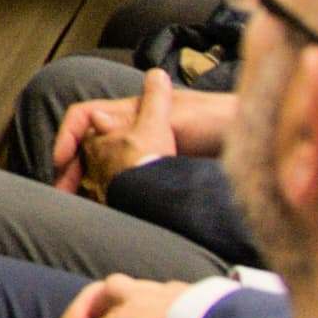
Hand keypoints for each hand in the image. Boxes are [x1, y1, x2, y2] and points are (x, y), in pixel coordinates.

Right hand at [57, 71, 226, 193]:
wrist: (257, 143)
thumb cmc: (223, 123)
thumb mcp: (182, 117)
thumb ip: (141, 116)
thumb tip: (98, 118)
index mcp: (135, 111)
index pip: (85, 115)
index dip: (67, 136)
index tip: (60, 162)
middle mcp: (136, 128)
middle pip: (90, 143)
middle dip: (71, 166)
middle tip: (63, 192)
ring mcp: (146, 149)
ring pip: (104, 163)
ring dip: (88, 180)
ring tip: (82, 203)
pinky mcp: (157, 170)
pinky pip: (124, 179)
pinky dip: (112, 191)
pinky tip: (111, 206)